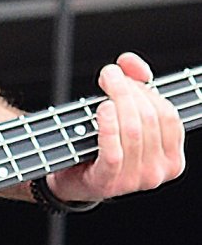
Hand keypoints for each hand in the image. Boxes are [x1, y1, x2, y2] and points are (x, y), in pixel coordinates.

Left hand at [48, 52, 184, 203]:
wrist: (73, 177)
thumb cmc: (102, 144)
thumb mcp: (125, 113)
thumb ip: (133, 81)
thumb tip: (130, 62)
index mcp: (172, 158)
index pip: (169, 116)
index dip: (147, 90)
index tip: (126, 75)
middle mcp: (158, 172)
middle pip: (150, 119)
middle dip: (128, 89)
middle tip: (109, 75)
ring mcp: (135, 180)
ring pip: (133, 131)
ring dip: (118, 100)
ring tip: (105, 85)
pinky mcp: (109, 182)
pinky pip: (114, 151)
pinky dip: (108, 126)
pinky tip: (103, 109)